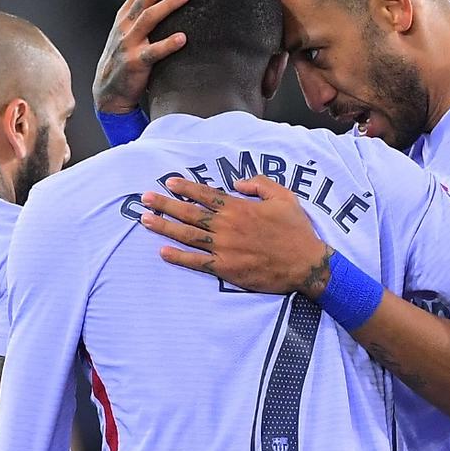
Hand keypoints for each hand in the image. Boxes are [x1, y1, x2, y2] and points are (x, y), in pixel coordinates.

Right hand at [93, 0, 192, 113]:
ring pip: (148, 18)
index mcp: (124, 16)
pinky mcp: (134, 63)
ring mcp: (127, 44)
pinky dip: (167, 44)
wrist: (109, 92)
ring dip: (169, 4)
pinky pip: (152, 52)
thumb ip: (145, 17)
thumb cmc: (126, 59)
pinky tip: (183, 38)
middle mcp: (124, 26)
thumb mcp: (130, 34)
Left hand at [140, 175, 333, 296]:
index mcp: (239, 207)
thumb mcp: (284, 196)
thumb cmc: (295, 229)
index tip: (168, 182)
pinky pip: (197, 262)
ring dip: (164, 227)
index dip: (185, 188)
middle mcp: (226, 226)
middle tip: (144, 198)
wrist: (305, 263)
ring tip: (146, 220)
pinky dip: (179, 257)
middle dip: (165, 204)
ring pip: (188, 236)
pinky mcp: (226, 268)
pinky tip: (162, 252)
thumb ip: (259, 184)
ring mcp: (224, 248)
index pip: (205, 195)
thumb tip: (238, 183)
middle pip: (189, 213)